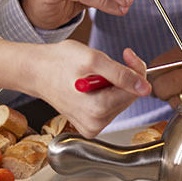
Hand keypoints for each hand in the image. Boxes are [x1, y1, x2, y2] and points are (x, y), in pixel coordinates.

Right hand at [0, 38, 150, 137]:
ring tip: (94, 74)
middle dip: (125, 77)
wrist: (36, 71)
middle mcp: (95, 124)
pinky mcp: (90, 123)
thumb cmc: (58, 62)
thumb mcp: (93, 59)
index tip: (127, 54)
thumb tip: (145, 88)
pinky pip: (111, 105)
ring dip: (115, 83)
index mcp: (97, 110)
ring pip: (121, 101)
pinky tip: (93, 84)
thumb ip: (121, 74)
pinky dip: (107, 91)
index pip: (135, 91)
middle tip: (109, 61)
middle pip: (129, 97)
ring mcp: (92, 126)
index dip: (135, 69)